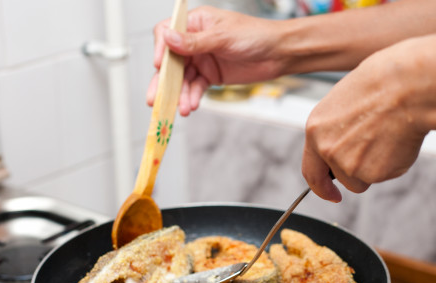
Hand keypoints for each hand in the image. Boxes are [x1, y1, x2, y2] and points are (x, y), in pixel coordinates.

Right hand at [147, 6, 284, 115]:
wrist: (279, 54)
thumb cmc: (257, 35)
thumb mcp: (223, 37)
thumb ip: (195, 42)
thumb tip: (168, 38)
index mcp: (196, 23)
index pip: (167, 33)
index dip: (160, 49)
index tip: (158, 66)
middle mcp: (195, 41)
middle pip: (171, 61)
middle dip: (163, 81)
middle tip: (155, 98)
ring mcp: (202, 59)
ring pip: (182, 78)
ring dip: (180, 94)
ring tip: (181, 107)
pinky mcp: (211, 75)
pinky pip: (196, 87)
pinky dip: (192, 97)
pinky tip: (192, 105)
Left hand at [302, 34, 435, 200]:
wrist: (407, 87)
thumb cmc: (381, 85)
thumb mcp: (344, 103)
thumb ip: (337, 130)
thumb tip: (345, 144)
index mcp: (315, 129)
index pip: (311, 170)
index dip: (321, 186)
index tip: (330, 193)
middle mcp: (327, 150)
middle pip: (341, 177)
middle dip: (355, 175)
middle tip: (370, 166)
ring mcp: (349, 164)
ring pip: (363, 179)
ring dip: (375, 167)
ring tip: (387, 137)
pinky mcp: (373, 173)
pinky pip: (383, 176)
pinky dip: (392, 164)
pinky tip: (397, 141)